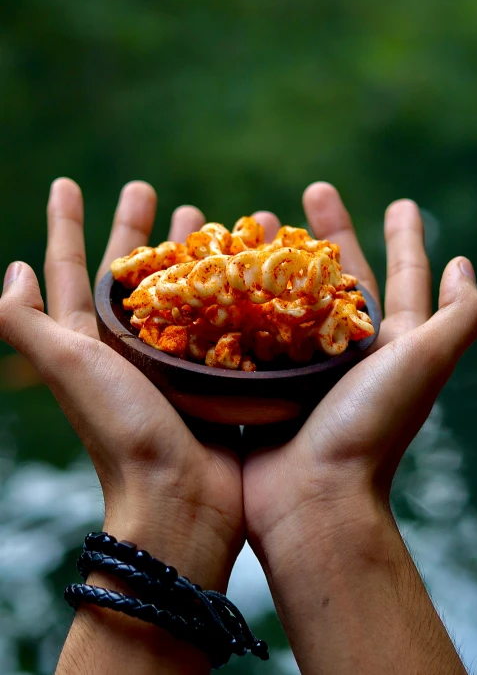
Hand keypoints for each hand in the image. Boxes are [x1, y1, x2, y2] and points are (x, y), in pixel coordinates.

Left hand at [0, 178, 243, 592]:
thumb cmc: (121, 429)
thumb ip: (29, 324)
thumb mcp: (68, 369)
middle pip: (128, 273)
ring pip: (177, 290)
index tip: (66, 183)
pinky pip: (218, 318)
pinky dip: (228, 289)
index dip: (64, 226)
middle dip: (135, 229)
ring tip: (207, 219)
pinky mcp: (209, 374)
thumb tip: (11, 272)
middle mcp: (126, 347)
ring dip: (186, 252)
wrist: (180, 499)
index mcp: (88, 340)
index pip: (70, 270)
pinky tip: (247, 269)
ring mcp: (171, 360)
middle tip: (148, 189)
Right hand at [241, 183, 476, 674]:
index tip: (398, 203)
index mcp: (389, 345)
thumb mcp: (422, 365)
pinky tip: (223, 274)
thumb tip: (465, 267)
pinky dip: (241, 299)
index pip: (403, 278)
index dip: (405, 239)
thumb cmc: (368, 428)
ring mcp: (302, 366)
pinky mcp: (263, 382)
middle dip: (329, 234)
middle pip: (340, 278)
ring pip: (290, 295)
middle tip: (308, 194)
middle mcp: (347, 352)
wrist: (311, 500)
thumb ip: (455, 319)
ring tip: (256, 225)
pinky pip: (252, 328)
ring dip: (278, 258)